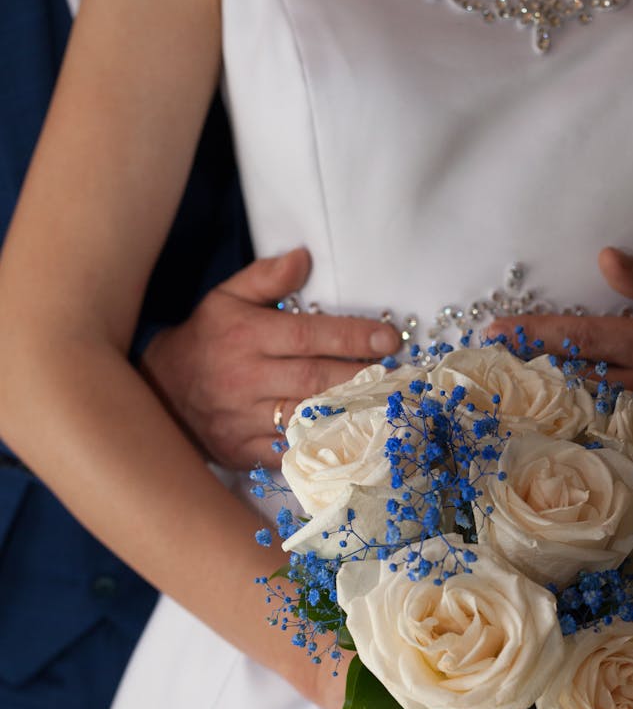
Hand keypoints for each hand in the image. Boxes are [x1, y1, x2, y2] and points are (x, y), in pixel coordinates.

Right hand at [140, 248, 399, 468]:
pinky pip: (290, 450)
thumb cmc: (204, 340)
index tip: (389, 338)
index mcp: (244, 336)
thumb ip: (265, 277)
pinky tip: (351, 435)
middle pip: (315, 379)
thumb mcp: (225, 298)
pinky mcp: (242, 451)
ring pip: (307, 417)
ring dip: (350, 411)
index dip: (351, 337)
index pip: (307, 336)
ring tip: (386, 402)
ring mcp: (242, 420)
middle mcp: (244, 379)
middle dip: (361, 376)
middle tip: (398, 373)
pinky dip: (321, 444)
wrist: (158, 392)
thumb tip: (304, 257)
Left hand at [490, 248, 632, 450]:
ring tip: (504, 403)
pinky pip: (624, 443)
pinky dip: (591, 439)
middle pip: (577, 382)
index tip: (495, 332)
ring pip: (594, 416)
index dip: (535, 334)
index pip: (583, 337)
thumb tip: (605, 259)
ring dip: (550, 409)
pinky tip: (556, 438)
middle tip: (485, 374)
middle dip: (529, 377)